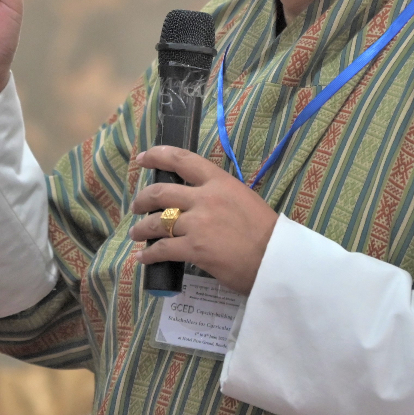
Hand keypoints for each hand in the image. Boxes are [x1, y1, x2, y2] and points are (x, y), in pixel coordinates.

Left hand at [128, 147, 281, 293]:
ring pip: (155, 223)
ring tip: (136, 234)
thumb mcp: (243, 199)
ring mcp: (197, 224)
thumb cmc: (266, 231)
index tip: (143, 158)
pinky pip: (161, 249)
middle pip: (160, 193)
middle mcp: (205, 199)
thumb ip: (218, 196)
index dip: (158, 156)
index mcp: (220, 182)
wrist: (277, 258)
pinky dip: (148, 255)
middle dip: (142, 200)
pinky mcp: (193, 248)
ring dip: (140, 229)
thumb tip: (196, 200)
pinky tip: (143, 257)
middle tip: (136, 207)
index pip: (183, 160)